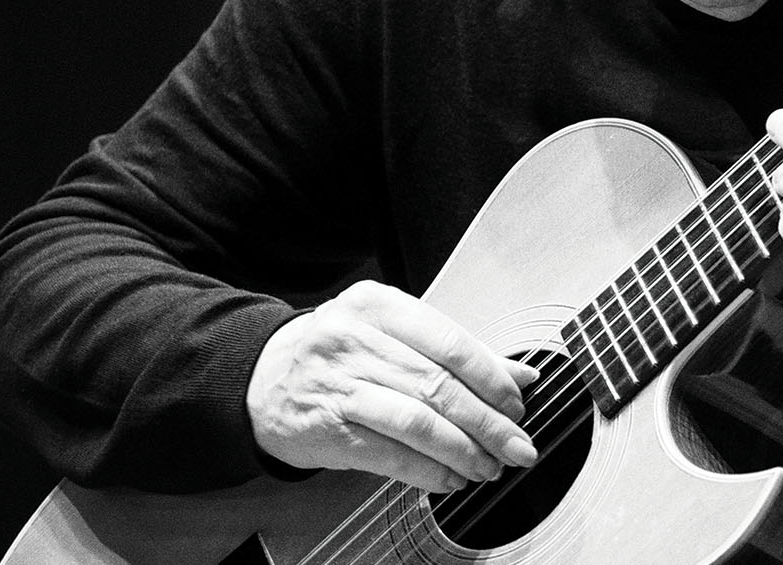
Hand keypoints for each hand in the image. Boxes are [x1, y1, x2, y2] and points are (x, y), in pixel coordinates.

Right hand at [246, 280, 539, 492]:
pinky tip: (451, 477)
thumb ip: (457, 351)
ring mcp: (338, 384)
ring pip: (418, 422)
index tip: (518, 405)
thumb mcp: (393, 333)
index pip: (452, 344)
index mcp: (379, 306)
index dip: (493, 380)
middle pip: (440, 387)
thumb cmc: (339, 352)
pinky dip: (428, 471)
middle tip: (518, 446)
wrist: (260, 377)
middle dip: (490, 424)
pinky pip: (389, 454)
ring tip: (490, 466)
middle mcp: (356, 340)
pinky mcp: (326, 428)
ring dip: (465, 451)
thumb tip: (521, 375)